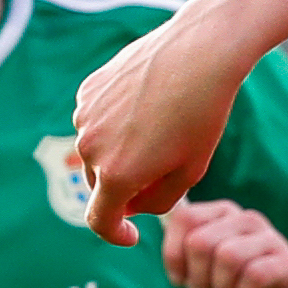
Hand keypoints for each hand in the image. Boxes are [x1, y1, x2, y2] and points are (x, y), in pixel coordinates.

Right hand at [68, 11, 254, 245]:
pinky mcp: (87, 90)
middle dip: (125, 187)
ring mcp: (85, 116)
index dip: (115, 234)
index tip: (131, 234)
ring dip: (120, 153)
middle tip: (163, 169)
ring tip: (160, 129)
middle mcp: (90, 147)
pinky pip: (96, 121)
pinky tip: (146, 106)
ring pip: (97, 151)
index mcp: (116, 175)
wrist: (198, 52)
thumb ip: (157, 201)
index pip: (99, 221)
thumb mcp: (190, 171)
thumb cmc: (202, 114)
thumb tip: (131, 206)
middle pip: (100, 185)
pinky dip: (114, 125)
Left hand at [162, 198, 287, 287]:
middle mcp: (247, 220)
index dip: (173, 254)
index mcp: (223, 215)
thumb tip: (162, 224)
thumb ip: (180, 251)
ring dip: (223, 285)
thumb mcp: (198, 274)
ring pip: (228, 256)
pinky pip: (254, 275)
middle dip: (199, 276)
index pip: (184, 218)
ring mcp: (271, 239)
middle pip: (201, 241)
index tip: (181, 279)